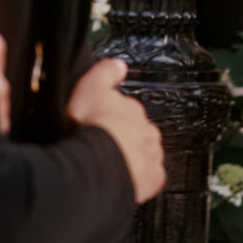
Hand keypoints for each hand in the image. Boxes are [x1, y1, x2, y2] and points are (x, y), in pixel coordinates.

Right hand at [66, 59, 165, 203]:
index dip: (114, 114)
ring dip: (132, 157)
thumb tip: (118, 65)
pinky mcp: (152, 177)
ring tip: (111, 162)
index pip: (128, 108)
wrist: (99, 159)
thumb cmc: (91, 126)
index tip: (103, 119)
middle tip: (105, 143)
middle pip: (138, 132)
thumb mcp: (90, 86)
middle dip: (125, 136)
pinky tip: (123, 176)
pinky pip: (149, 177)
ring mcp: (151, 155)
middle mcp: (146, 130)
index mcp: (132, 109)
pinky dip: (139, 177)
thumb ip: (105, 72)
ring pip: (145, 154)